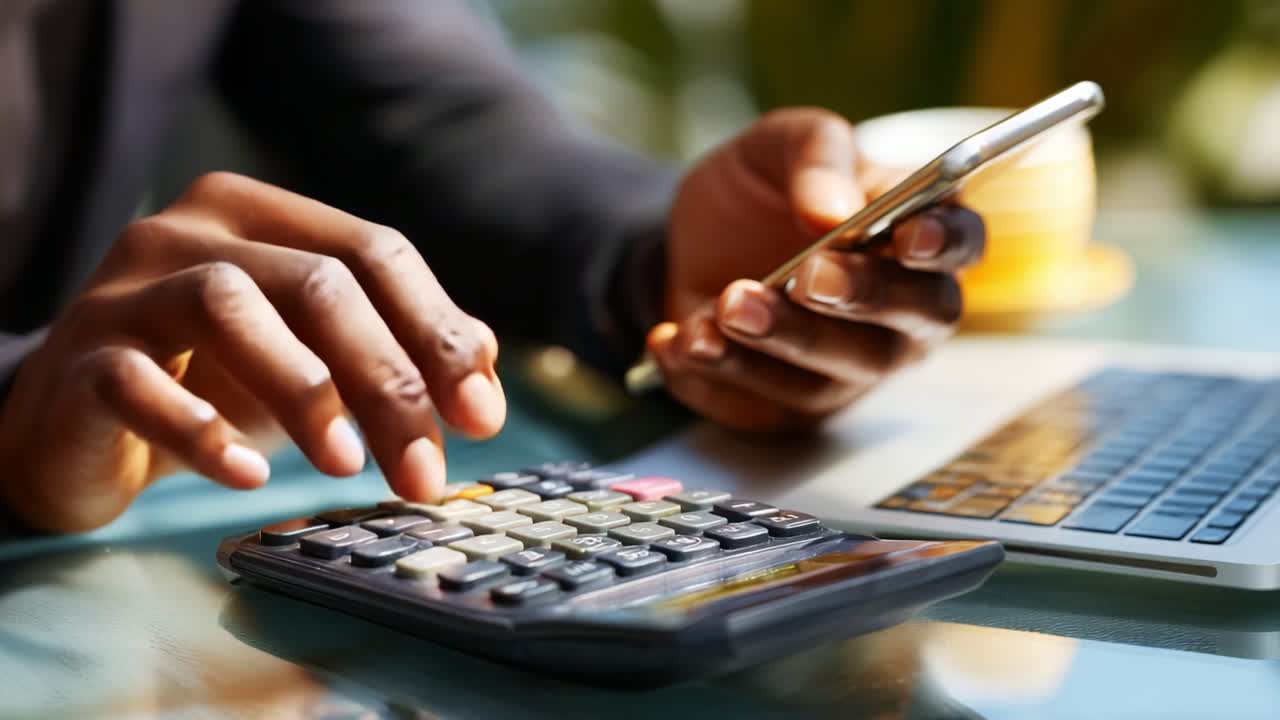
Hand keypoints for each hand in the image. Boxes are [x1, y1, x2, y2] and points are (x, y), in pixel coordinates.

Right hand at [0, 173, 504, 531]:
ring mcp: (125, 288)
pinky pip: (138, 382)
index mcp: (260, 213)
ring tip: (347, 465)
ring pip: (228, 304)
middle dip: (388, 380)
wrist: (77, 422)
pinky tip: (248, 474)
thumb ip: (398, 348)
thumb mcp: (317, 358)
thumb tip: (488, 366)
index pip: (374, 252)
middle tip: (425, 470)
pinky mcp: (77, 358)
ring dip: (304, 390)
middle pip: (317, 283)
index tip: (482, 416)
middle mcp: (190, 230)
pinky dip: (199, 429)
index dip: (438, 332)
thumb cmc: (214, 381)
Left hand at [648, 108, 983, 431]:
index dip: (944, 244)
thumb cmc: (762, 191)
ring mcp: (848, 367)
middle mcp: (900, 313)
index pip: (962, 242)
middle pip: (913, 323)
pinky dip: (716, 373)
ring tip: (725, 305)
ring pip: (835, 375)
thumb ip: (816, 156)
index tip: (906, 237)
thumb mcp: (779, 143)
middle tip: (803, 276)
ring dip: (779, 343)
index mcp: (917, 232)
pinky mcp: (790, 407)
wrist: (687, 245)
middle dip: (860, 300)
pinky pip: (763, 405)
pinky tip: (678, 339)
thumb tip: (832, 211)